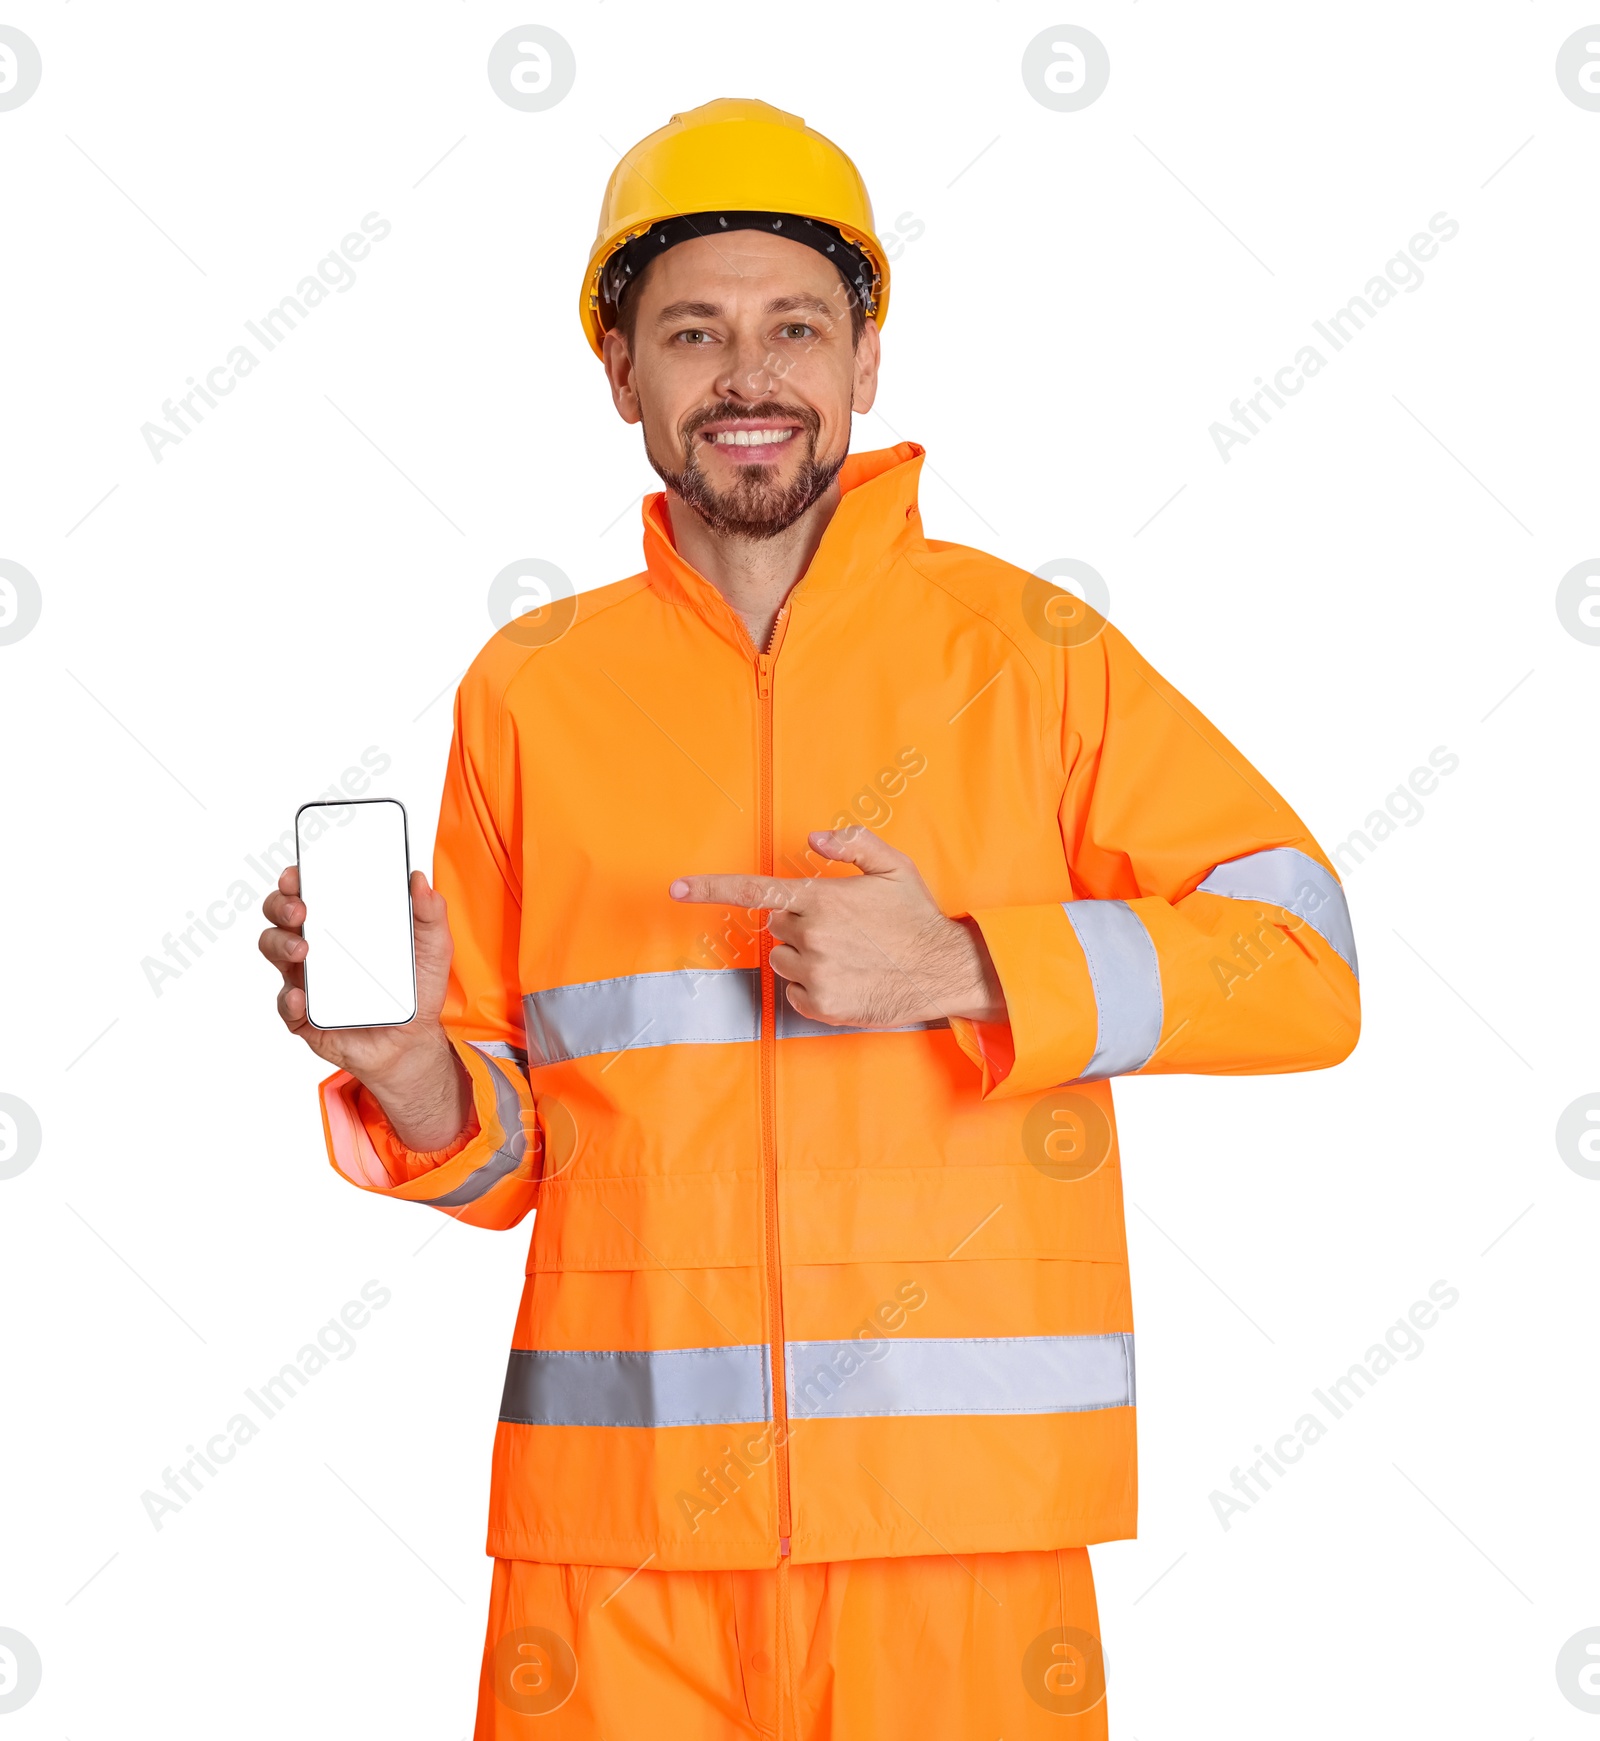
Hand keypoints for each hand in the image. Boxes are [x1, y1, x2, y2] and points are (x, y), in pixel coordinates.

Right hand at [259, 866, 471, 1151]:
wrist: (413, 1043)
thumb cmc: (415, 991)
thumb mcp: (433, 950)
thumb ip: (430, 915)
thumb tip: (419, 880)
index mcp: (341, 925)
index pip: (310, 893)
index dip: (297, 880)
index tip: (299, 872)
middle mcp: (317, 948)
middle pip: (281, 917)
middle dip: (282, 906)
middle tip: (301, 908)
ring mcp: (307, 981)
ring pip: (275, 952)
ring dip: (281, 944)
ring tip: (303, 949)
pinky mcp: (304, 1016)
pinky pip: (286, 1006)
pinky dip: (289, 1000)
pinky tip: (301, 997)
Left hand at [670, 827, 1006, 1027]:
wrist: (946, 972)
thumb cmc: (918, 918)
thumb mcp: (894, 867)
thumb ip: (852, 844)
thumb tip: (814, 838)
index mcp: (821, 899)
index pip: (755, 890)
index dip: (710, 888)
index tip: (677, 888)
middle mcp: (811, 936)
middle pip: (777, 926)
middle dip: (801, 925)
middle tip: (844, 929)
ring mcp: (814, 973)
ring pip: (782, 960)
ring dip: (805, 956)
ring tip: (849, 955)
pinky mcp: (820, 1005)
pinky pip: (794, 992)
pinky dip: (813, 986)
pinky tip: (848, 978)